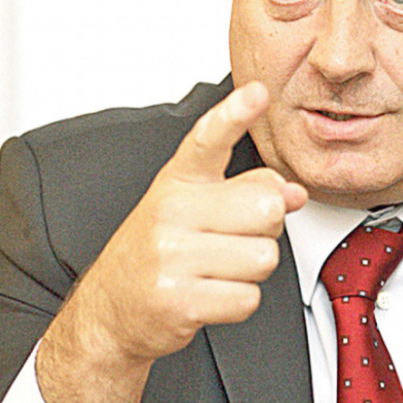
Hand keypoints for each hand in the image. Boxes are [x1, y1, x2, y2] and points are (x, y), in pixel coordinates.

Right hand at [73, 81, 305, 360]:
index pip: (208, 140)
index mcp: (178, 183)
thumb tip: (292, 192)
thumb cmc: (158, 253)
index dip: (235, 114)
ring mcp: (171, 255)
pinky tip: (210, 295)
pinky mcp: (178, 300)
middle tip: (233, 240)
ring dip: (251, 271)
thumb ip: (247, 192)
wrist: (110, 309)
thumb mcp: (194, 209)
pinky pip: (248, 298)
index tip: (257, 92)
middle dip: (265, 231)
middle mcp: (171, 212)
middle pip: (267, 210)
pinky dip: (238, 302)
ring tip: (218, 270)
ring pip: (263, 257)